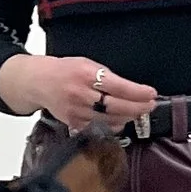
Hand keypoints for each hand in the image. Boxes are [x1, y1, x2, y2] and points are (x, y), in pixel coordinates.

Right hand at [0, 52, 155, 128]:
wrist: (38, 82)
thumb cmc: (64, 71)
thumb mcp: (87, 64)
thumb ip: (106, 77)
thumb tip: (131, 90)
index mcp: (86, 74)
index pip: (118, 86)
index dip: (138, 92)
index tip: (151, 93)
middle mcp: (80, 94)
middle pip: (116, 106)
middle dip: (137, 107)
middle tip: (150, 106)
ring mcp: (76, 110)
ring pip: (109, 119)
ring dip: (128, 117)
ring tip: (138, 112)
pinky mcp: (73, 122)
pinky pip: (98, 127)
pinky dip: (112, 125)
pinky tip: (120, 120)